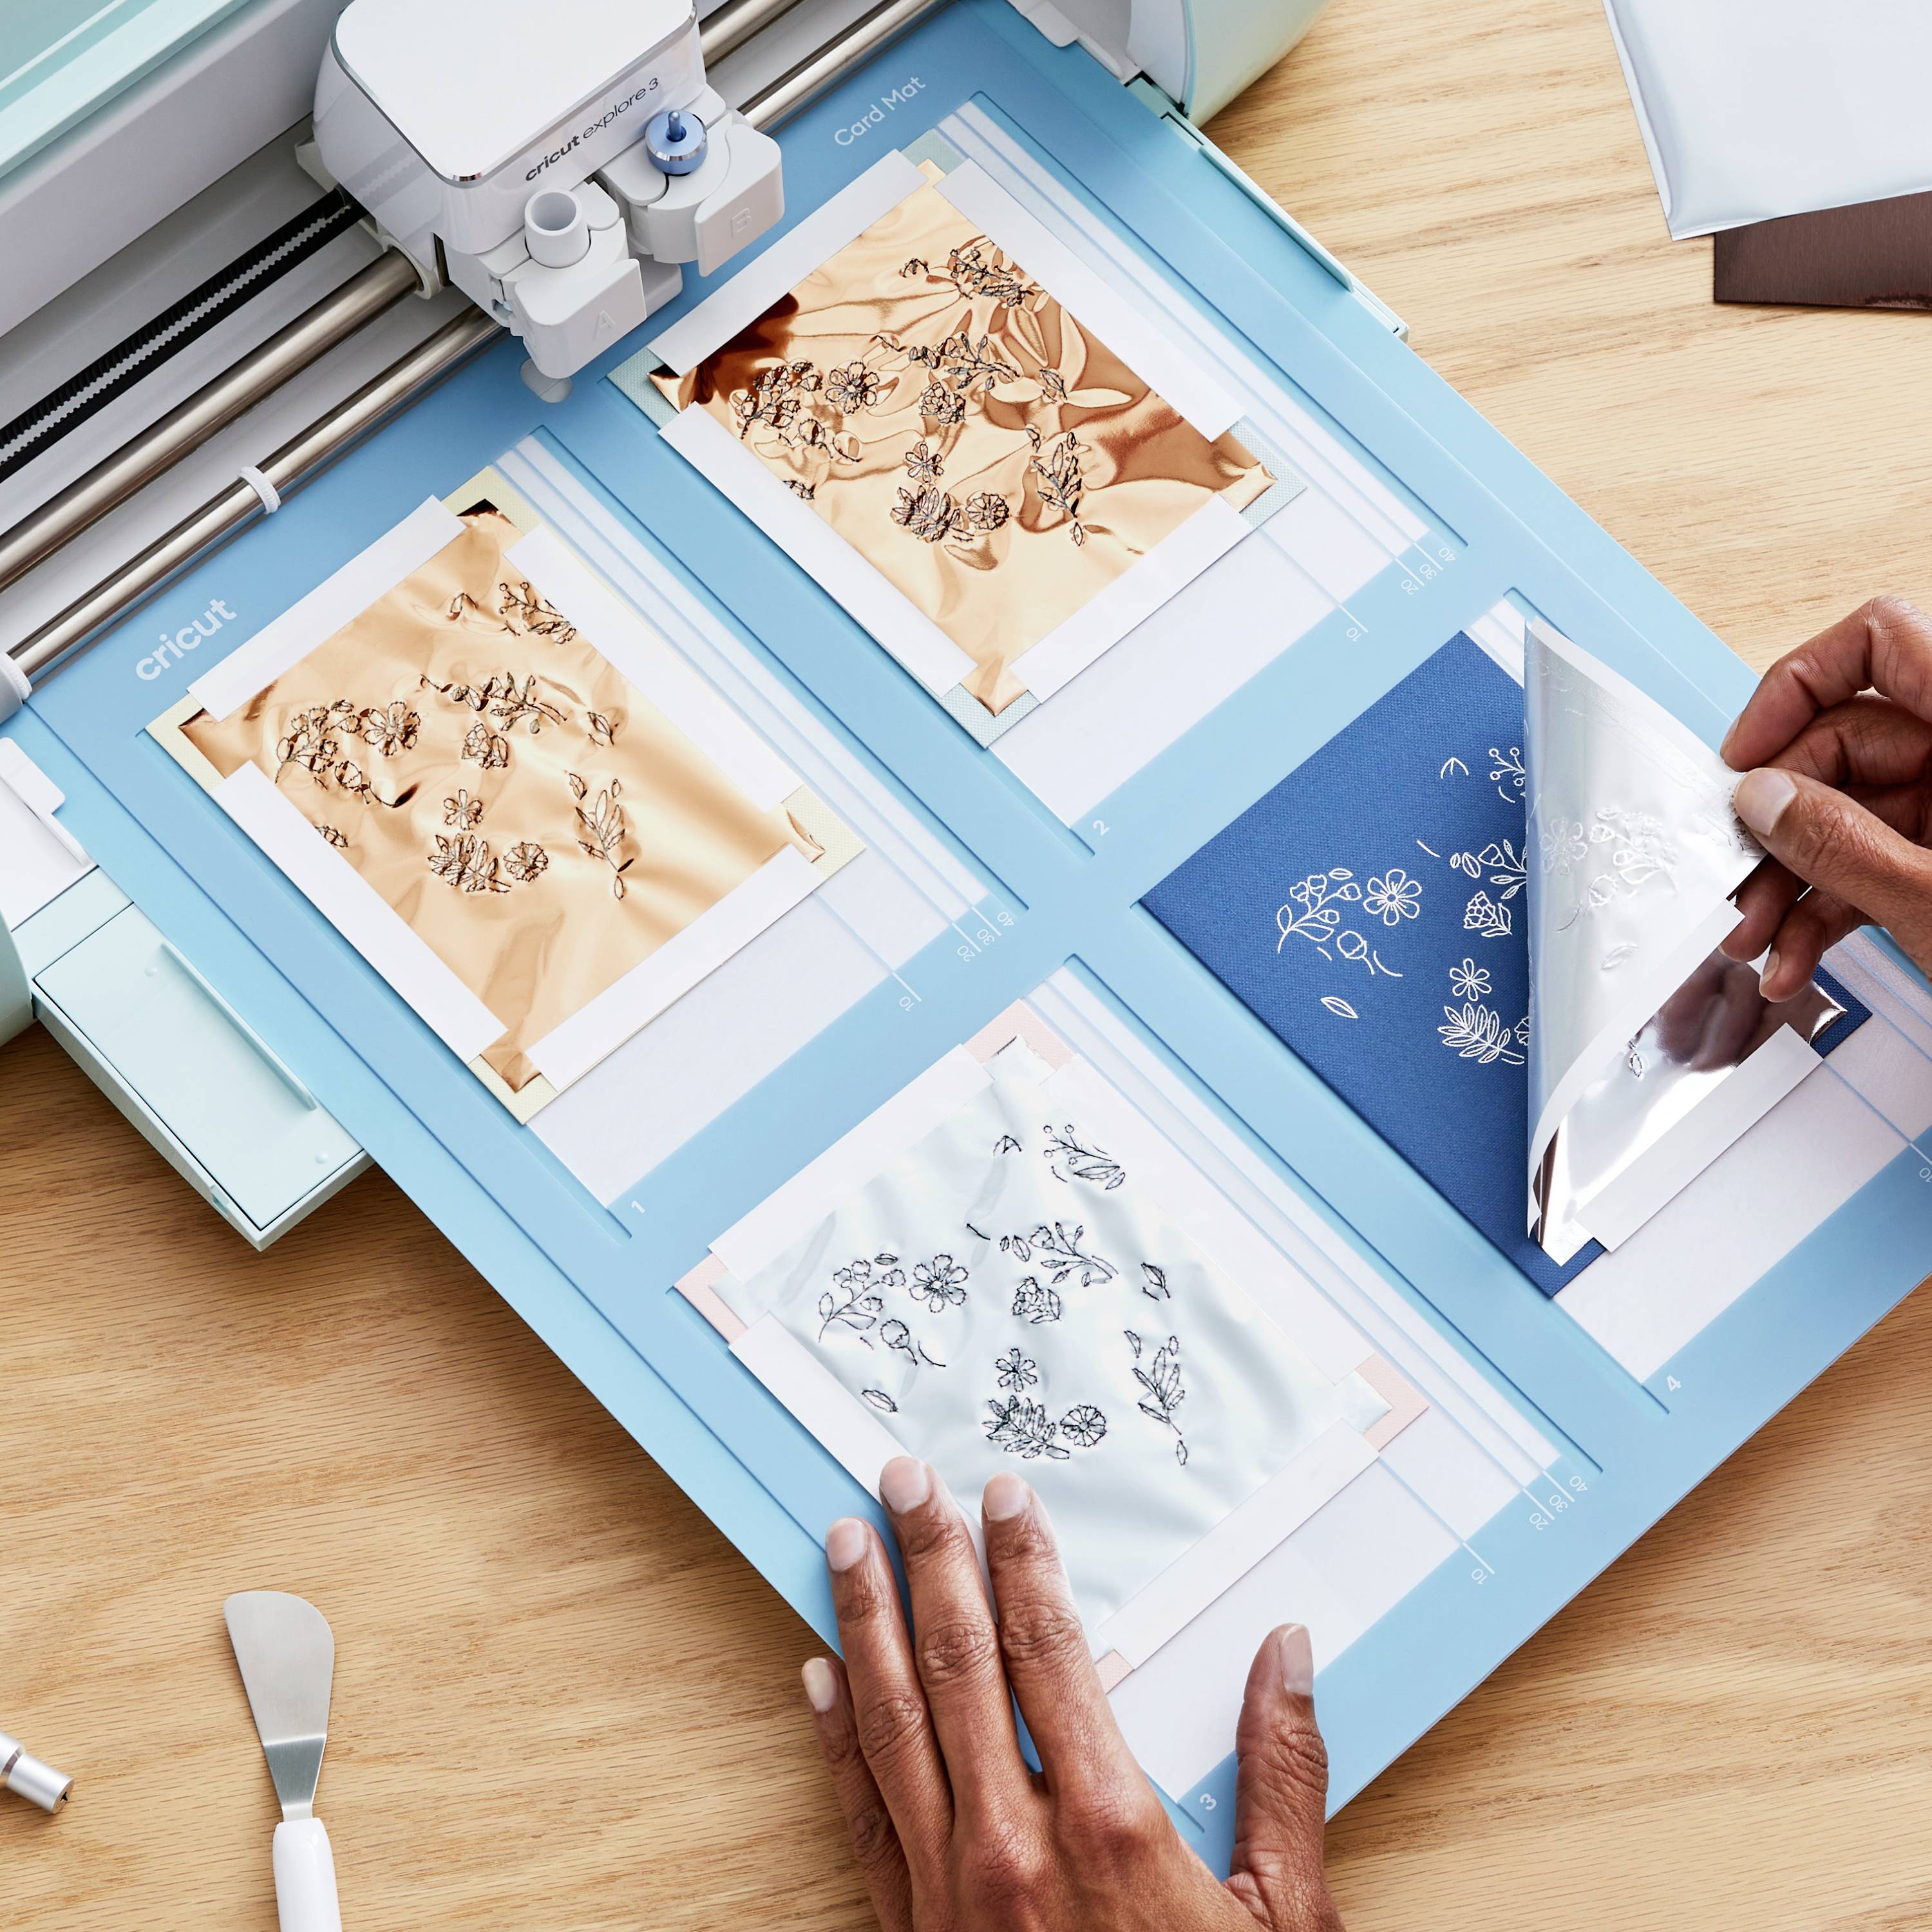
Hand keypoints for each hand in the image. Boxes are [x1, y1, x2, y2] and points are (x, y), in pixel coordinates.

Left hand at [799, 1456, 1343, 1931]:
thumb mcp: (1287, 1921)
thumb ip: (1283, 1774)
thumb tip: (1288, 1651)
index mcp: (1111, 1824)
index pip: (1049, 1650)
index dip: (1021, 1561)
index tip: (1001, 1495)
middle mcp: (1016, 1845)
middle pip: (959, 1664)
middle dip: (929, 1560)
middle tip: (903, 1480)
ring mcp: (952, 1894)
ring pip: (893, 1723)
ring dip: (865, 1623)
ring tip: (846, 1544)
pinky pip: (860, 1817)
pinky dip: (834, 1739)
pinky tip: (817, 1676)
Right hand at [1722, 597, 1931, 999]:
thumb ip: (1843, 843)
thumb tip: (1763, 800)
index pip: (1879, 643)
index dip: (1797, 686)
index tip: (1746, 755)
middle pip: (1845, 744)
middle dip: (1780, 822)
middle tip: (1738, 880)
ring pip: (1847, 816)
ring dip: (1790, 882)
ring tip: (1759, 939)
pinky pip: (1870, 863)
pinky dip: (1826, 910)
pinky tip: (1797, 955)